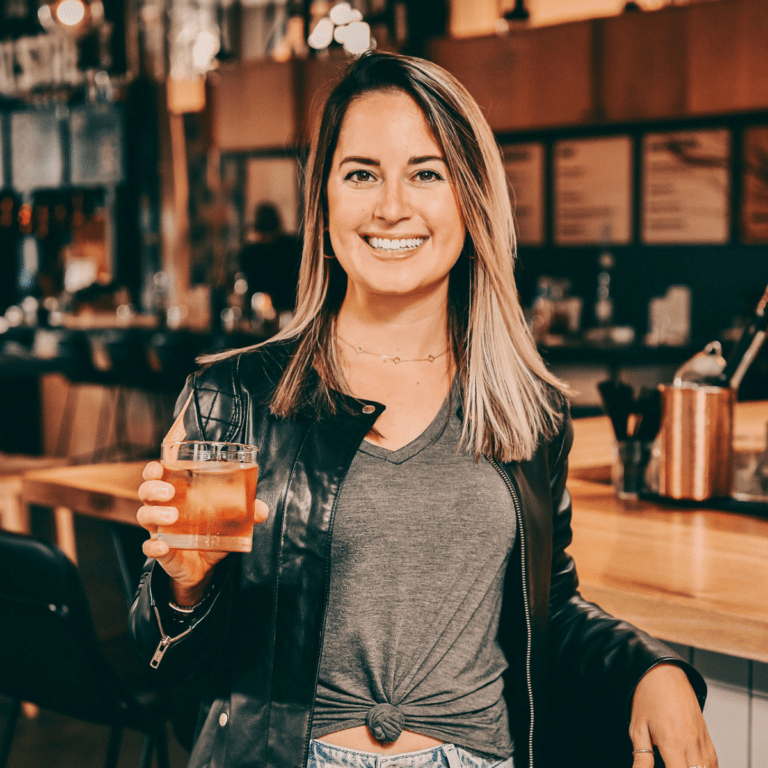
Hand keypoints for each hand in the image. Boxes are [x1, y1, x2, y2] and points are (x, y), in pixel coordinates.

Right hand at [137, 461, 269, 603]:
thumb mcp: (229, 522)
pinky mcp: (162, 551)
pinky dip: (153, 546)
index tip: (159, 466)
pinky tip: (163, 546)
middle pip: (146, 492)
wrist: (204, 568)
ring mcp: (160, 531)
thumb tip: (262, 509)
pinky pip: (149, 548)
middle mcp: (164, 509)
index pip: (158, 476)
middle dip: (153, 488)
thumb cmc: (211, 534)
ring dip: (155, 514)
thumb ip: (246, 513)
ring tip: (173, 517)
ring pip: (144, 516)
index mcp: (178, 496)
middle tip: (170, 492)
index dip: (154, 469)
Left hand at [630, 663, 717, 767]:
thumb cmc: (648, 698)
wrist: (664, 674)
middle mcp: (692, 745)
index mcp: (673, 743)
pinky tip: (692, 767)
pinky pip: (712, 764)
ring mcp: (703, 742)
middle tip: (668, 763)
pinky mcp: (708, 739)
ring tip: (676, 763)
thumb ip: (642, 757)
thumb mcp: (638, 727)